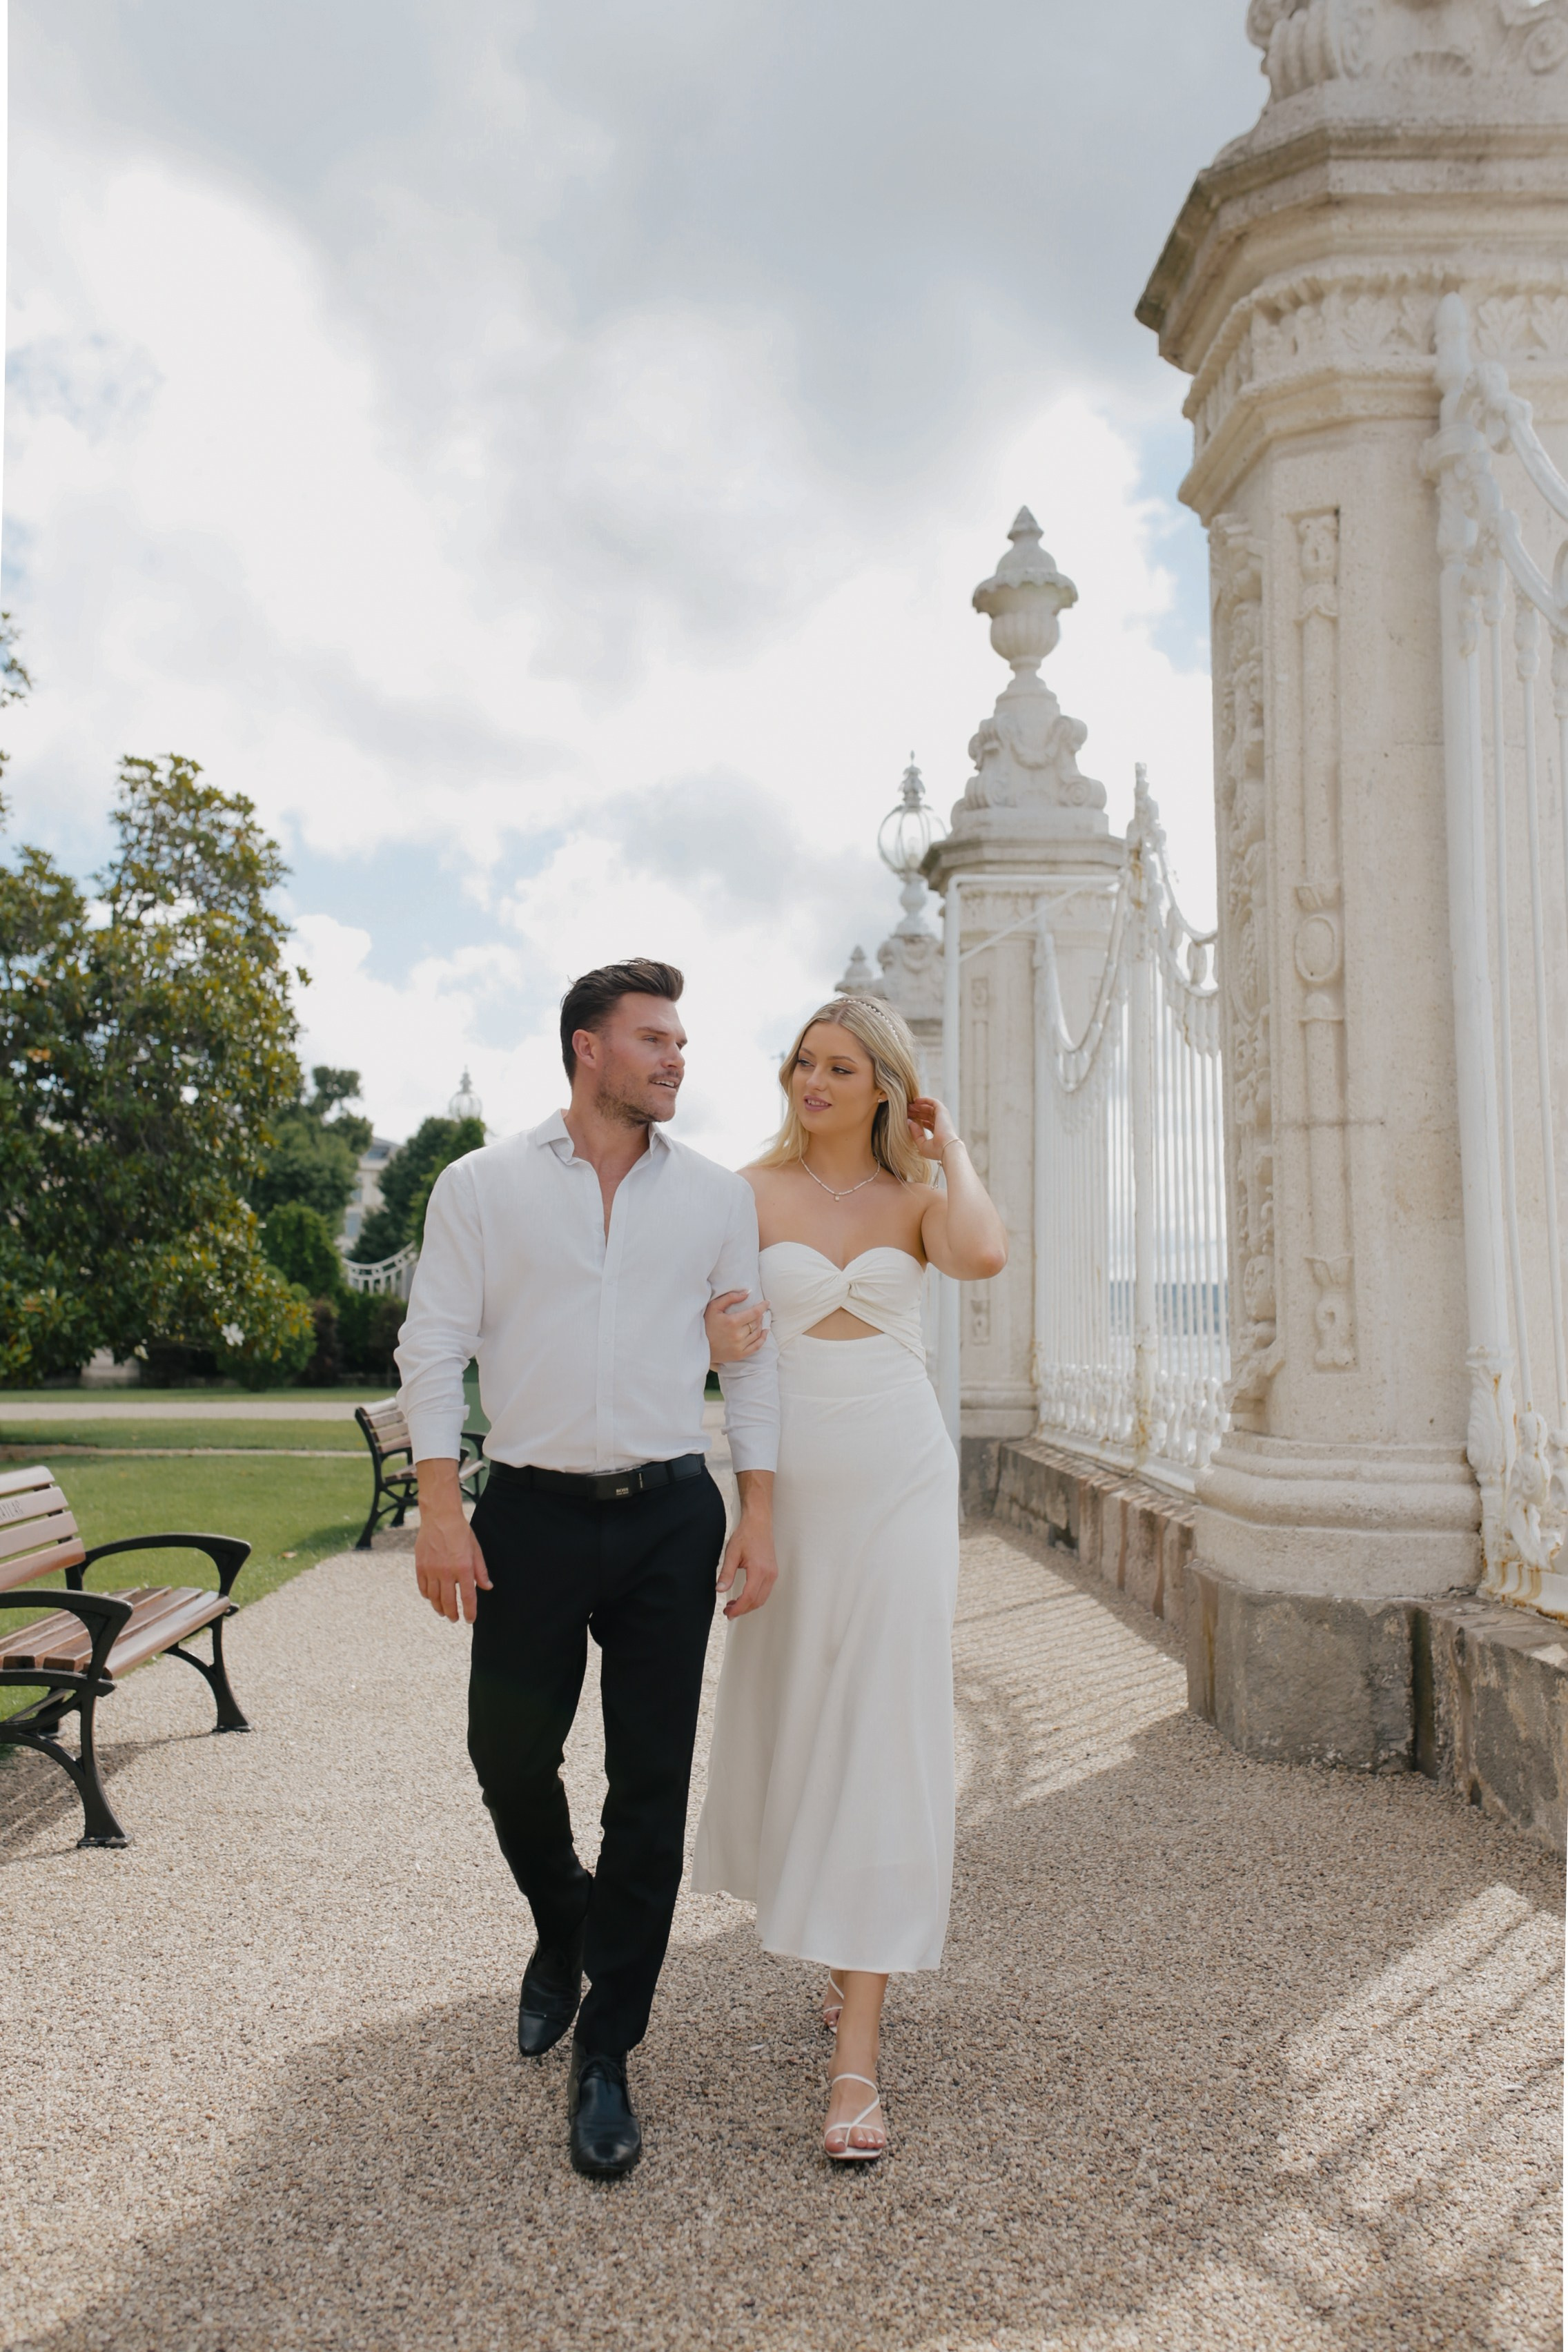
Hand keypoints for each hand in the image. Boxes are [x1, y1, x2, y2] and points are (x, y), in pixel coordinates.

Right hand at [413, 1458, 491, 1623]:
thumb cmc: (461, 1532)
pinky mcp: (420, 1566)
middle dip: (453, 1614)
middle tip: (455, 1619)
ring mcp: (431, 1570)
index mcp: (464, 1568)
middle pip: (449, 1602)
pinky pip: (423, 1588)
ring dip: (439, 1608)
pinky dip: (428, 1596)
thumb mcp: (476, 1549)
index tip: (470, 1619)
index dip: (470, 1612)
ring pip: (434, 1598)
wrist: (440, 1516)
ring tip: (444, 1613)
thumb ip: (481, 1571)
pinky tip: (432, 1598)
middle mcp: (447, 1571)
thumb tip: (487, 1587)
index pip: (468, 1597)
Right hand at [705, 1288, 768, 1364]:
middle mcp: (737, 1335)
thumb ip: (730, 1297)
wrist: (699, 1345)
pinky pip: (756, 1346)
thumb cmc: (706, 1323)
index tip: (767, 1302)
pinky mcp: (739, 1355)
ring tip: (758, 1319)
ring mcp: (739, 1346)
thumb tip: (747, 1293)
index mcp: (732, 1322)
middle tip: (758, 1311)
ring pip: (757, 1333)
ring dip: (760, 1324)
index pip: (755, 1312)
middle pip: (756, 1322)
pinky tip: (764, 1331)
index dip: (763, 1306)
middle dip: (760, 1315)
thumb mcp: (714, 1307)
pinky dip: (763, 1338)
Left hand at [716, 1471, 775, 1617]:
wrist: (759, 1523)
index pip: (749, 1597)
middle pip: (757, 1601)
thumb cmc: (746, 1535)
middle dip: (743, 1610)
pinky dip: (754, 1598)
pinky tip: (743, 1596)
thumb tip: (719, 1589)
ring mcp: (773, 1573)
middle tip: (728, 1612)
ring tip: (733, 1605)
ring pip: (762, 1598)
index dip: (738, 1608)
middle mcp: (769, 1574)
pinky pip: (765, 1591)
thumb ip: (726, 1573)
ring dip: (749, 1605)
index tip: (728, 1614)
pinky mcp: (772, 1572)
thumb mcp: (731, 1553)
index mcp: (759, 1570)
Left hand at [906, 1095, 958, 1162]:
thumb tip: (909, 1122)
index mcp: (938, 1133)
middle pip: (927, 1115)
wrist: (946, 1148)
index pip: (927, 1123)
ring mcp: (942, 1117)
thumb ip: (915, 1133)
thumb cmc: (936, 1150)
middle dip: (916, 1112)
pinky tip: (916, 1100)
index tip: (907, 1118)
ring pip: (929, 1108)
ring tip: (908, 1105)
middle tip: (906, 1110)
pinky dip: (925, 1100)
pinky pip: (933, 1102)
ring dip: (919, 1106)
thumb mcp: (921, 1144)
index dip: (917, 1120)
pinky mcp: (942, 1111)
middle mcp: (941, 1124)